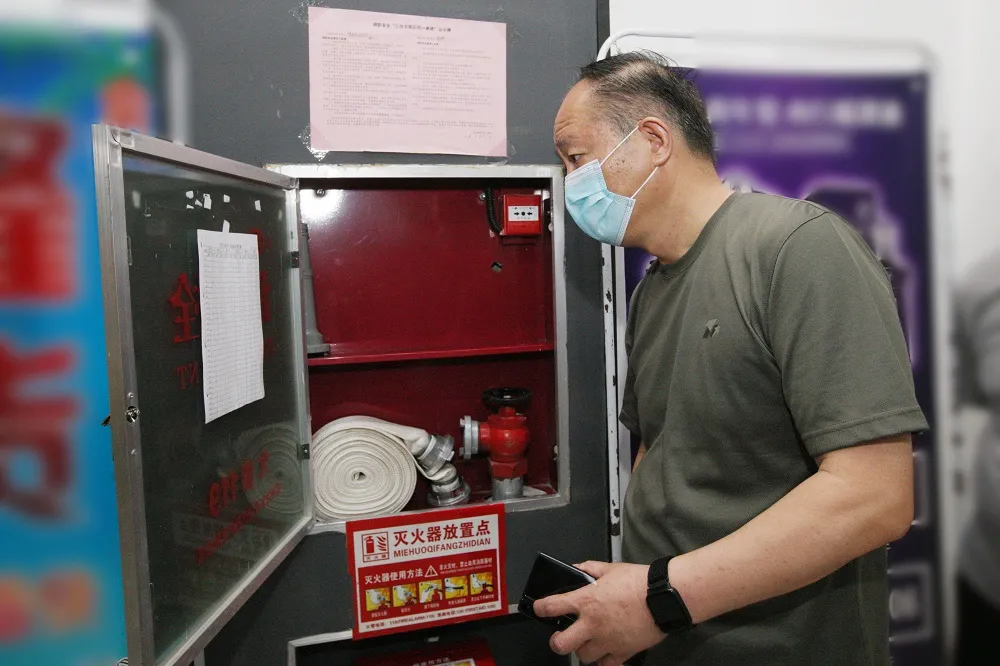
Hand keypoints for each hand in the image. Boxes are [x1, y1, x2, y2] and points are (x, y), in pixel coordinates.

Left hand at [533, 561, 665, 664]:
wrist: (663, 597)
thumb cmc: (639, 582)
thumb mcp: (611, 568)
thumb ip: (590, 568)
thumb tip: (577, 568)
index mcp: (587, 600)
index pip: (552, 606)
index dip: (540, 608)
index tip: (539, 609)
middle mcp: (592, 624)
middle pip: (561, 643)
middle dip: (557, 642)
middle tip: (560, 637)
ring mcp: (607, 640)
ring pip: (583, 657)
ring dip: (582, 650)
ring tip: (587, 642)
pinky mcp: (622, 651)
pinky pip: (606, 665)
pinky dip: (603, 661)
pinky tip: (605, 652)